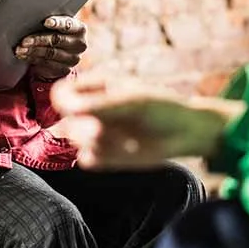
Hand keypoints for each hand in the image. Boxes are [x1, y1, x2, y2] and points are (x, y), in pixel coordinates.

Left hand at [16, 16, 86, 80]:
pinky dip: (32, 58)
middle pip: (57, 40)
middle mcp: (79, 44)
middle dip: (39, 40)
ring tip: (20, 49)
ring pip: (50, 53)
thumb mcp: (57, 25)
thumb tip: (31, 17)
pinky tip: (23, 55)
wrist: (62, 53)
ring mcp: (73, 58)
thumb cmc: (56, 32)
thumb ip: (51, 22)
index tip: (46, 22)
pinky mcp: (65, 69)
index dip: (57, 23)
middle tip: (24, 40)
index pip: (68, 25)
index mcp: (79, 29)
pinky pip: (46, 63)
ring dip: (32, 51)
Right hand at [51, 76, 242, 168]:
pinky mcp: (105, 155)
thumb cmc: (163, 108)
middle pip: (66, 118)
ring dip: (94, 141)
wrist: (185, 133)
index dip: (62, 100)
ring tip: (122, 138)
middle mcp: (94, 110)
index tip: (72, 107)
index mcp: (98, 87)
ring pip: (75, 139)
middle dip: (82, 124)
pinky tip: (120, 152)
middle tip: (102, 127)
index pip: (63, 91)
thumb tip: (67, 108)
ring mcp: (98, 132)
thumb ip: (100, 105)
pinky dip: (97, 158)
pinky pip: (86, 160)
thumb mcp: (133, 102)